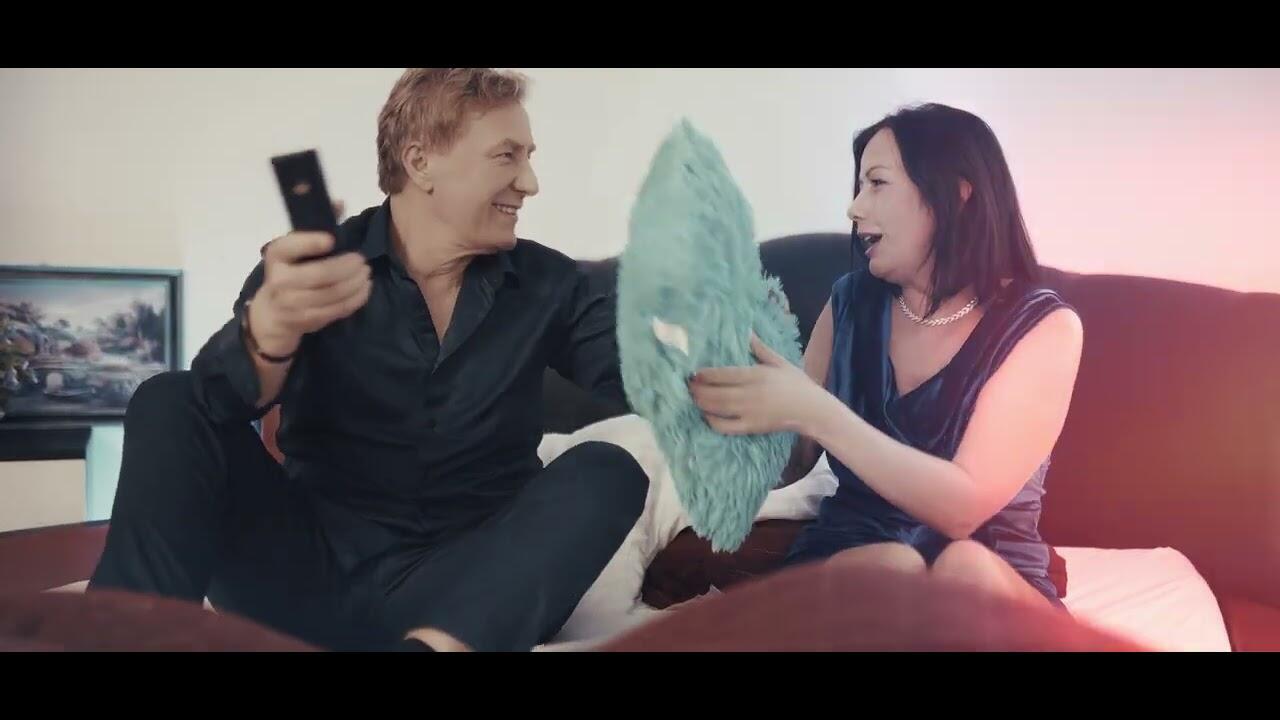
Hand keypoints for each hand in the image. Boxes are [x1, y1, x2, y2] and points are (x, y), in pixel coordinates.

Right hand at [248, 201, 368, 355]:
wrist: (272, 312)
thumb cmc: (290, 270)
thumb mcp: (295, 248)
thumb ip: (317, 225)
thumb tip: (339, 203)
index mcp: (276, 255)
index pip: (291, 246)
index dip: (311, 242)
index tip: (332, 240)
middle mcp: (280, 280)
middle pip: (320, 274)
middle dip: (347, 267)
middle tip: (362, 260)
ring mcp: (292, 303)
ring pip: (332, 294)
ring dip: (355, 283)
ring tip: (366, 273)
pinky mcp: (306, 320)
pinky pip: (337, 310)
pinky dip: (355, 299)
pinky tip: (364, 288)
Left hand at [689, 332, 831, 435]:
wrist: (812, 410)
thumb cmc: (796, 383)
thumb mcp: (778, 361)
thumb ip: (759, 348)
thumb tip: (746, 331)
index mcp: (756, 375)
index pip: (722, 374)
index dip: (704, 374)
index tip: (693, 372)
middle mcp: (749, 394)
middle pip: (714, 393)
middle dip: (697, 389)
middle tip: (687, 385)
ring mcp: (748, 413)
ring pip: (716, 409)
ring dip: (700, 403)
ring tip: (692, 397)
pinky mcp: (750, 428)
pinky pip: (724, 427)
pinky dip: (711, 421)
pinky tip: (706, 414)